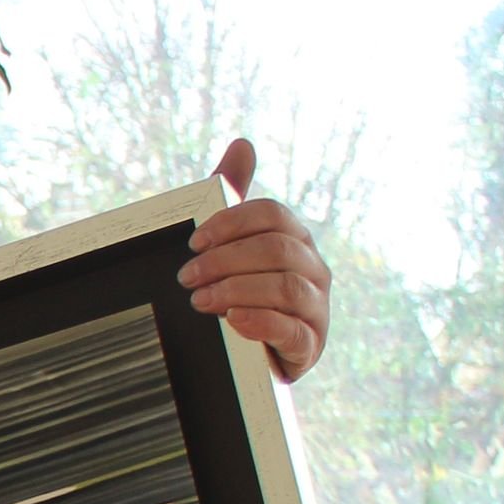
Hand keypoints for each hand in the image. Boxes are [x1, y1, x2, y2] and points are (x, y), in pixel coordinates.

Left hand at [183, 137, 333, 381]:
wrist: (242, 359)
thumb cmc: (236, 296)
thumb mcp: (227, 249)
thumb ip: (232, 201)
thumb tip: (242, 144)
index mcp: (294, 241)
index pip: (273, 216)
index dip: (232, 224)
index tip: (194, 242)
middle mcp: (313, 270)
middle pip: (278, 249)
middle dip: (226, 260)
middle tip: (187, 276)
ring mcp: (316, 309)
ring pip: (287, 287)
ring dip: (237, 290)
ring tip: (200, 300)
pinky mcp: (309, 346)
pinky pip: (293, 330)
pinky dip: (261, 323)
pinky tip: (233, 321)